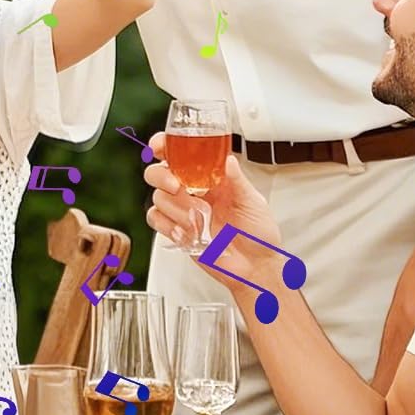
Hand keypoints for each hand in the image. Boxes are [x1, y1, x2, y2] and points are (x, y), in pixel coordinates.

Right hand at [145, 140, 282, 275]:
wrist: (254, 268)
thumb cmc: (258, 234)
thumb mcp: (253, 203)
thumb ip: (237, 181)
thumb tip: (228, 160)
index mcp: (211, 177)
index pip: (181, 154)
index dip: (165, 146)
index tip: (160, 146)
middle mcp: (194, 191)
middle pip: (159, 173)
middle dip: (163, 177)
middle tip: (178, 186)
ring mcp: (183, 210)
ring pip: (158, 198)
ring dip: (176, 208)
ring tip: (198, 219)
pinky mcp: (177, 230)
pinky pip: (156, 220)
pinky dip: (167, 225)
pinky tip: (186, 231)